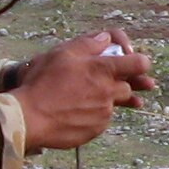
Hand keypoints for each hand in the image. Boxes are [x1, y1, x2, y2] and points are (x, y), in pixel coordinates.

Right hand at [12, 30, 154, 152]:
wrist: (29, 118)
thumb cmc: (42, 83)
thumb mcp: (61, 54)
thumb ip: (88, 44)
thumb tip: (106, 38)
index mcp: (102, 70)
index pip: (139, 63)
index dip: (139, 62)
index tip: (131, 63)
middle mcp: (108, 92)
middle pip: (127, 87)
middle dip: (118, 83)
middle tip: (97, 83)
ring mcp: (104, 113)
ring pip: (112, 104)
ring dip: (103, 100)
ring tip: (80, 98)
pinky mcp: (96, 129)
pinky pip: (101, 120)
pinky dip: (92, 115)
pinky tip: (75, 111)